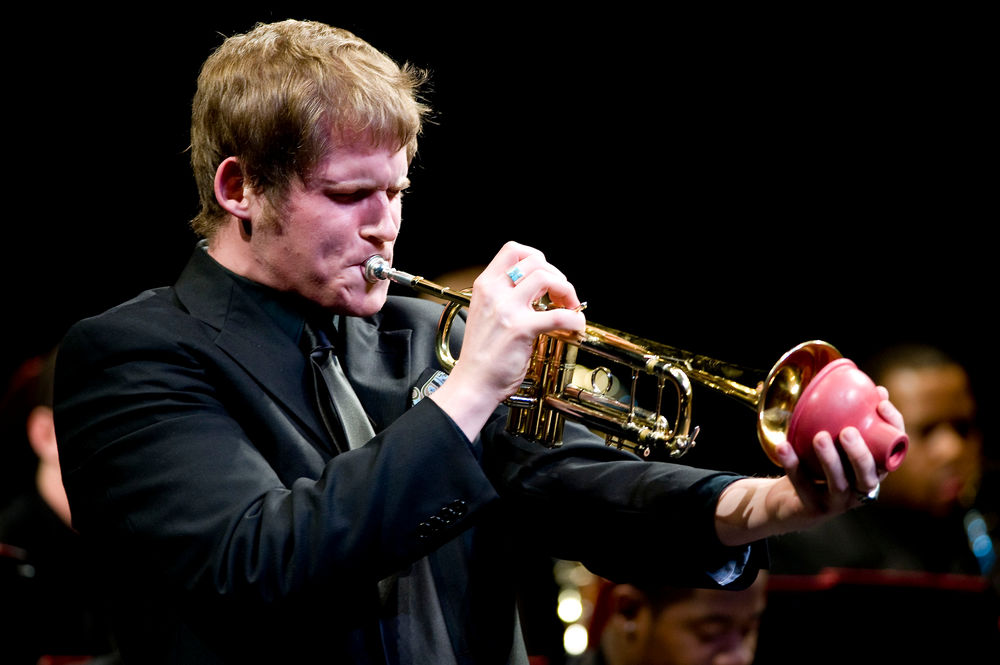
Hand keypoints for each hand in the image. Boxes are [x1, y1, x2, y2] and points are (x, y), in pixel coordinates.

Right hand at [430, 241, 585, 438]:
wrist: (473, 383)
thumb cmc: (482, 354)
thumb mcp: (486, 313)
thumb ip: (505, 296)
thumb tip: (539, 288)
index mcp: (485, 285)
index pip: (513, 250)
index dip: (537, 258)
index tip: (546, 276)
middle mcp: (494, 292)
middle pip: (535, 261)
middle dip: (557, 275)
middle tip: (562, 296)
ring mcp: (507, 310)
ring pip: (546, 278)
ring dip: (566, 291)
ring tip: (570, 308)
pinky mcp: (521, 329)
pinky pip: (559, 315)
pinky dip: (574, 319)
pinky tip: (575, 326)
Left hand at [716, 388, 903, 545]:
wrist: (790, 501)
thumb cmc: (820, 466)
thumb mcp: (837, 443)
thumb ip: (850, 419)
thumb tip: (867, 385)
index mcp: (873, 471)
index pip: (894, 451)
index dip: (893, 428)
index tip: (880, 403)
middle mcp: (860, 490)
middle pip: (868, 476)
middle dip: (860, 454)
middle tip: (847, 431)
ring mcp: (837, 503)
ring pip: (838, 484)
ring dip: (830, 460)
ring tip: (820, 437)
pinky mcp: (813, 508)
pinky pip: (802, 485)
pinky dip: (793, 465)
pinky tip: (784, 446)